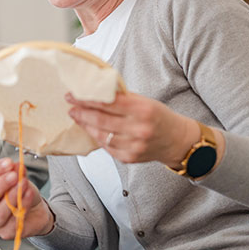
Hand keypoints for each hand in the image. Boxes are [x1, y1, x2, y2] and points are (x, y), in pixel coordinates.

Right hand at [0, 158, 52, 239]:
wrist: (34, 211)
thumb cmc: (20, 194)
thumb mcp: (17, 179)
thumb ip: (15, 172)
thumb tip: (15, 166)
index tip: (8, 162)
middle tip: (14, 175)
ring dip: (13, 196)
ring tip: (24, 184)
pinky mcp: (6, 233)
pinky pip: (14, 219)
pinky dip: (23, 205)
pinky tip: (29, 194)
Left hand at [66, 91, 199, 166]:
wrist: (177, 140)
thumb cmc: (159, 117)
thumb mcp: (144, 101)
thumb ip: (121, 98)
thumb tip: (94, 91)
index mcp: (143, 109)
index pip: (108, 102)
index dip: (87, 99)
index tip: (73, 94)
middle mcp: (139, 129)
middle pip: (101, 119)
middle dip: (81, 112)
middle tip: (70, 105)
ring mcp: (134, 146)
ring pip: (100, 135)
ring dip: (85, 125)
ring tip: (77, 116)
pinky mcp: (129, 158)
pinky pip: (106, 147)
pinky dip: (97, 137)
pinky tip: (91, 129)